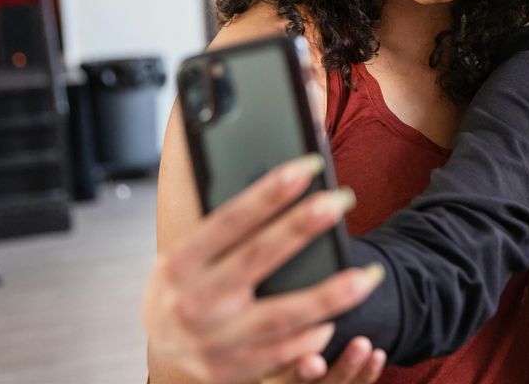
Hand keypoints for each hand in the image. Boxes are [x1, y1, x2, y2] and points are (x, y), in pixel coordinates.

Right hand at [143, 155, 383, 383]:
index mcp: (178, 264)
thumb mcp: (187, 249)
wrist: (158, 343)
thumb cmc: (183, 282)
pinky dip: (313, 335)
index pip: (229, 220)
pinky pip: (282, 354)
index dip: (269, 191)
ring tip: (370, 274)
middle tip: (341, 199)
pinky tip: (340, 315)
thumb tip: (282, 179)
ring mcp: (211, 342)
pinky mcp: (230, 371)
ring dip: (331, 294)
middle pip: (257, 258)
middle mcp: (192, 303)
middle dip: (302, 226)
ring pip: (281, 316)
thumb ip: (227, 222)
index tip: (308, 165)